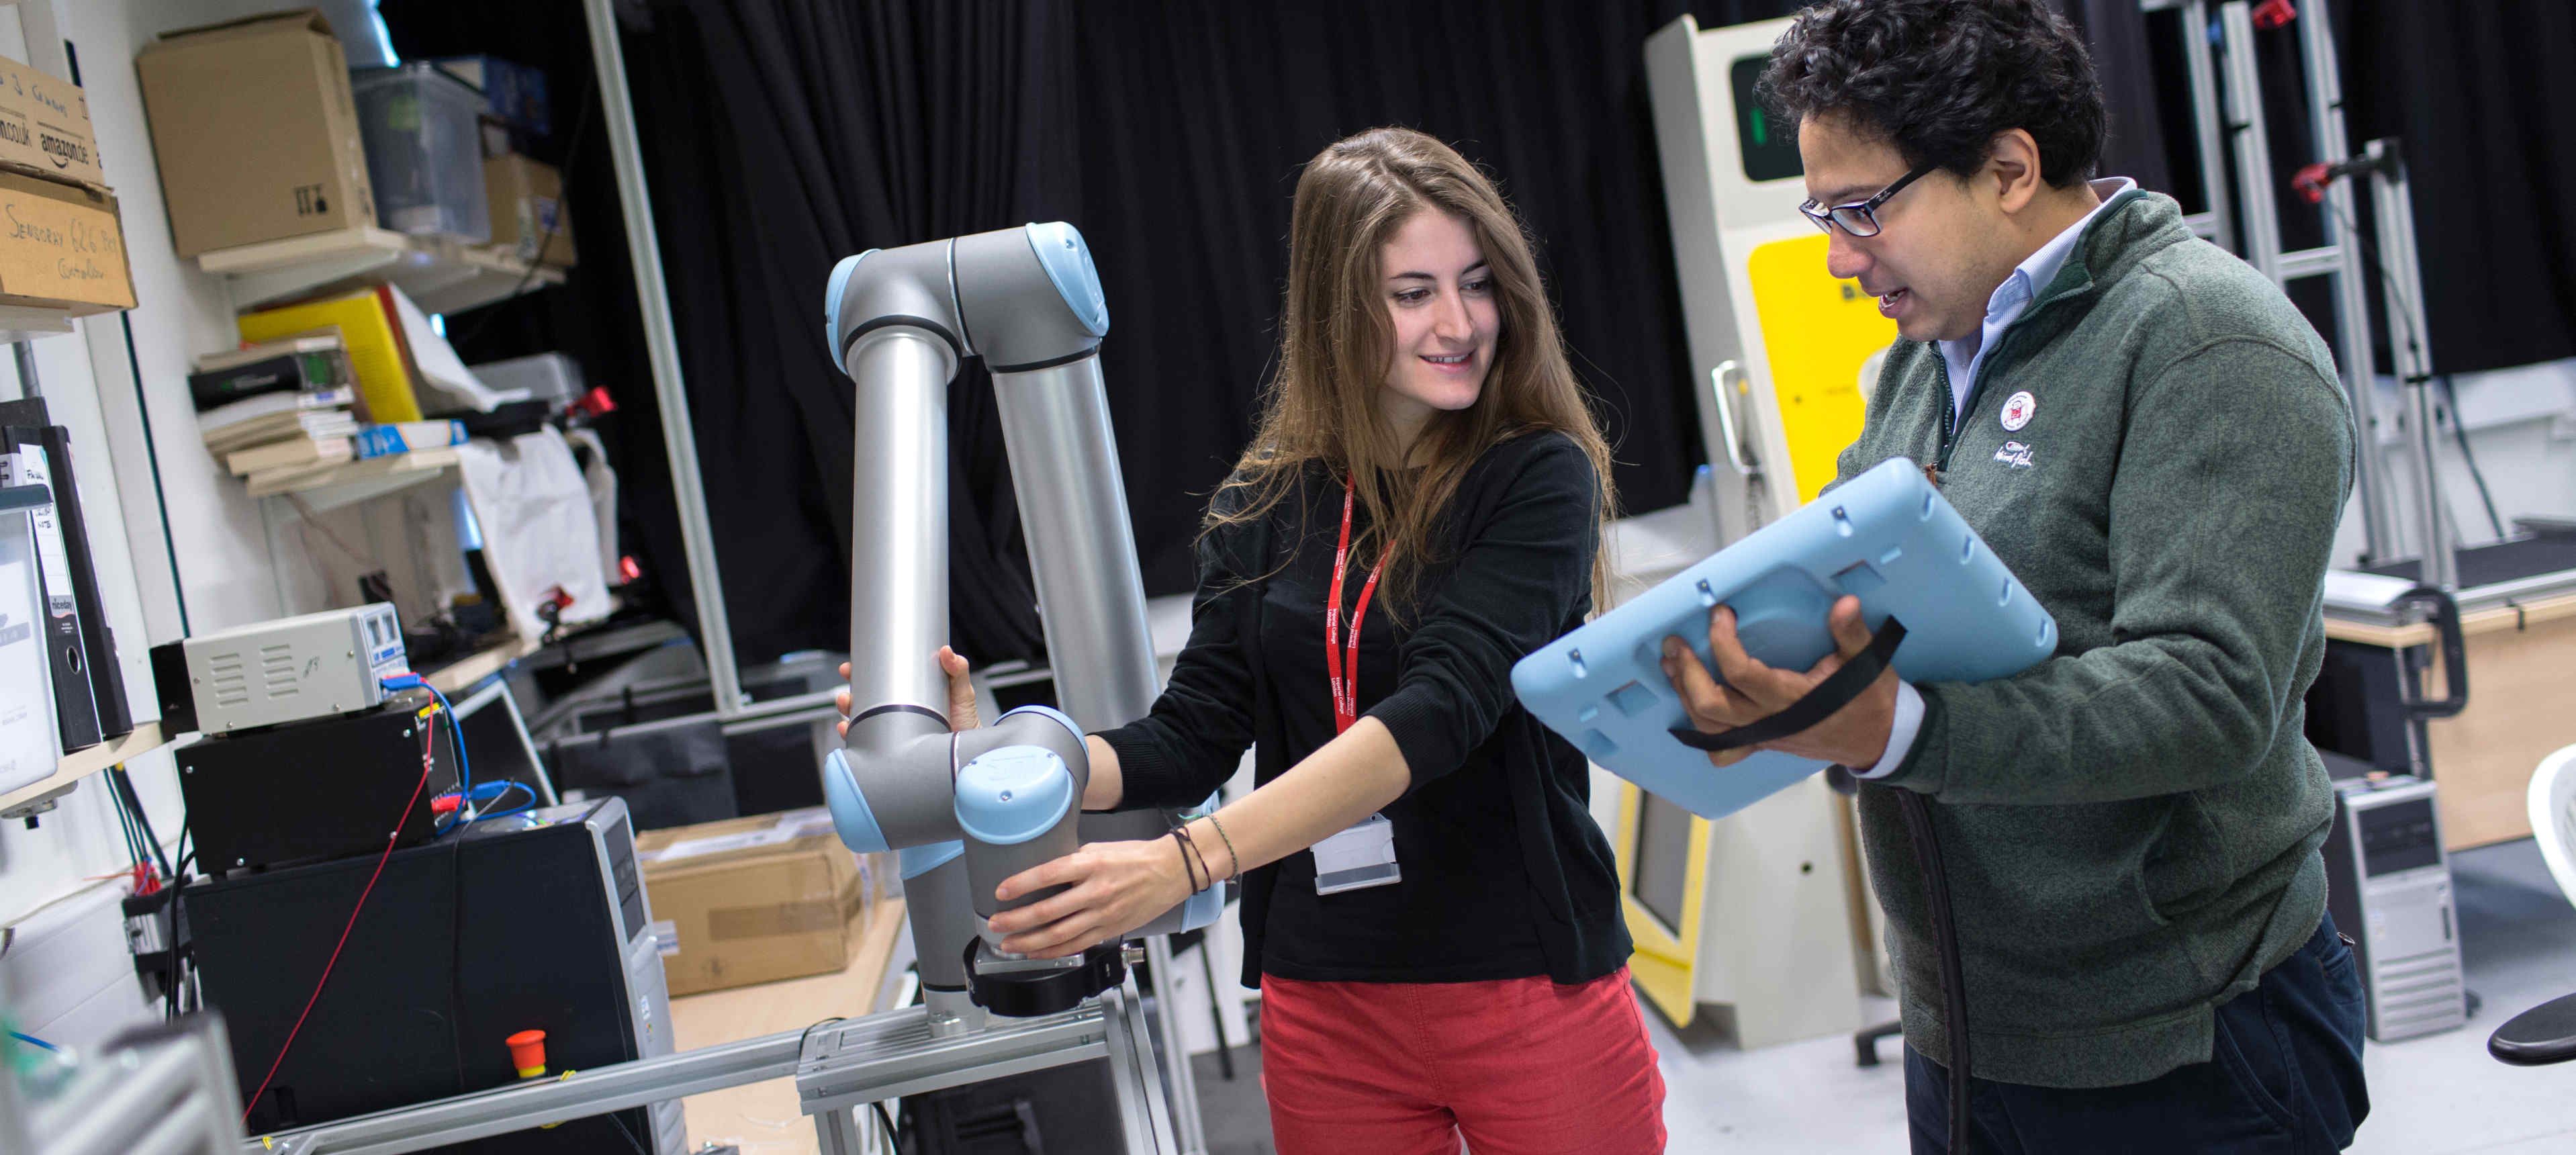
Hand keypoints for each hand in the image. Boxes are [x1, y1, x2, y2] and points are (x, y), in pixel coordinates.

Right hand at [836, 647, 978, 735]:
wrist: (966, 754)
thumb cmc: (965, 722)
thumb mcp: (962, 691)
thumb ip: (957, 670)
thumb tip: (946, 650)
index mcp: (910, 693)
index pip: (882, 678)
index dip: (864, 670)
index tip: (854, 663)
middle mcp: (898, 711)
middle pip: (866, 697)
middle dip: (851, 688)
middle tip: (848, 679)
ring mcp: (893, 729)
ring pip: (861, 718)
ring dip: (848, 709)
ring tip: (847, 702)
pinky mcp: (892, 747)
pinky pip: (865, 741)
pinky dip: (852, 735)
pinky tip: (847, 729)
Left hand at [985, 838, 1196, 957]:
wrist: (1171, 871)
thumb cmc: (1136, 857)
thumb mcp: (1099, 849)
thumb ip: (1072, 862)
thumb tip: (1045, 875)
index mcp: (1090, 865)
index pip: (1047, 875)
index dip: (1020, 884)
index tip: (1000, 891)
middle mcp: (1095, 891)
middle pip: (1047, 911)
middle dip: (1016, 920)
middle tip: (995, 923)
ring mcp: (1103, 914)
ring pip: (1058, 934)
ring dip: (1029, 942)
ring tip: (1008, 944)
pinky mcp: (1110, 929)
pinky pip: (1076, 945)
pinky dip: (1053, 951)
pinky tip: (1036, 952)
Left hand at [1660, 595, 1896, 768]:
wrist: (1876, 740)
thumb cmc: (1869, 699)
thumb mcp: (1867, 662)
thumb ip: (1851, 633)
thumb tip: (1846, 604)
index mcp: (1792, 698)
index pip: (1742, 673)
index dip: (1722, 643)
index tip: (1719, 614)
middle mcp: (1770, 721)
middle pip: (1711, 704)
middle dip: (1687, 672)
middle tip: (1675, 642)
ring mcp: (1762, 736)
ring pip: (1708, 725)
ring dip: (1685, 693)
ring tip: (1671, 664)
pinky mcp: (1760, 743)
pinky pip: (1720, 745)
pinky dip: (1700, 728)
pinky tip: (1689, 701)